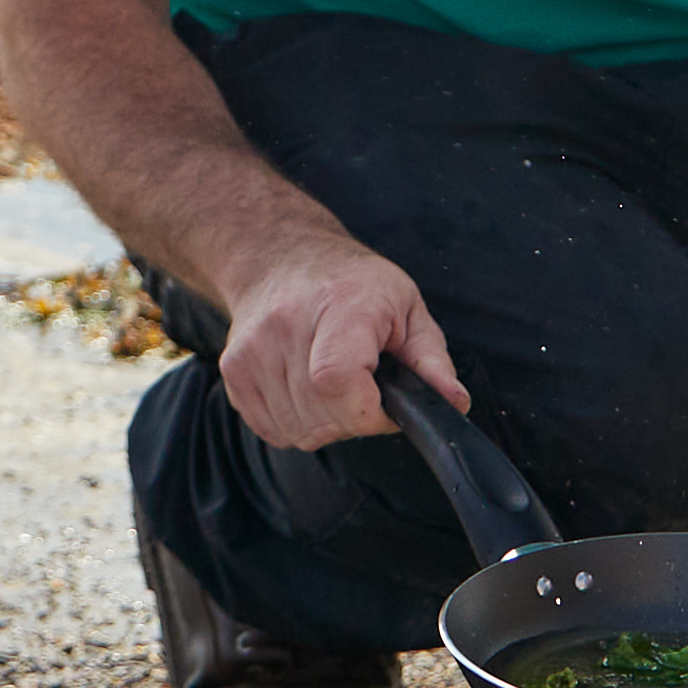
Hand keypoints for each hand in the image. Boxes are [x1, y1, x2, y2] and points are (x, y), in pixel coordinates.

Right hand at [214, 234, 458, 452]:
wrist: (279, 256)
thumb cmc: (352, 283)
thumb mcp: (405, 306)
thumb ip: (431, 360)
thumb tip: (454, 404)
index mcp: (339, 306)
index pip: (337, 381)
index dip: (369, 410)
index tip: (384, 401)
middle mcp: (285, 325)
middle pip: (321, 416)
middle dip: (354, 419)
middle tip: (365, 387)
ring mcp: (252, 350)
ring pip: (298, 431)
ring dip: (326, 423)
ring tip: (335, 383)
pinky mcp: (233, 371)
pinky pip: (273, 431)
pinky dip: (297, 423)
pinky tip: (306, 388)